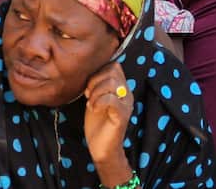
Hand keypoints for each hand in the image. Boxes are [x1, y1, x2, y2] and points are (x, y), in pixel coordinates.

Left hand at [83, 63, 132, 178]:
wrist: (102, 148)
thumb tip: (89, 71)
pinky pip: (112, 100)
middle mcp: (127, 93)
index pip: (113, 66)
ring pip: (112, 82)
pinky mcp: (122, 116)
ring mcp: (126, 104)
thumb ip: (97, 85)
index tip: (89, 88)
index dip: (98, 72)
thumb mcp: (95, 98)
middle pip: (113, 70)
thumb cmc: (97, 123)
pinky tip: (93, 109)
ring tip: (91, 103)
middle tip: (88, 95)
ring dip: (95, 92)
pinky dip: (98, 102)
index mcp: (121, 88)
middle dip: (95, 80)